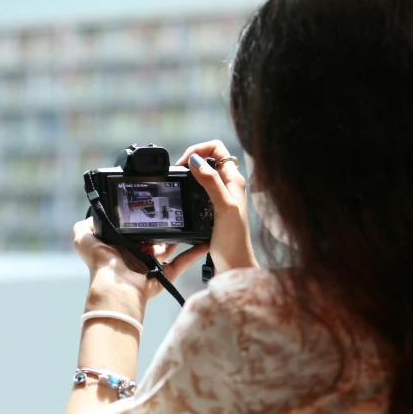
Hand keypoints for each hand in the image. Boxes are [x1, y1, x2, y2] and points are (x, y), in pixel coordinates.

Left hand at [72, 217, 209, 310]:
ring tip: (193, 219)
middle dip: (165, 225)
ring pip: (170, 247)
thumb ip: (84, 227)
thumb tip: (89, 216)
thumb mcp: (84, 239)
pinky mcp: (163, 275)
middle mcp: (136, 254)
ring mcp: (151, 266)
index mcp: (121, 244)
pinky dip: (193, 253)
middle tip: (177, 209)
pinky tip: (204, 241)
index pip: (135, 228)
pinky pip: (181, 262)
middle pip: (155, 236)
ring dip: (182, 235)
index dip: (144, 217)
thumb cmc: (101, 264)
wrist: (116, 287)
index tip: (156, 204)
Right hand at [177, 140, 258, 273]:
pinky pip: (200, 190)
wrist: (235, 265)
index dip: (199, 149)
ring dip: (190, 174)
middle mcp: (229, 185)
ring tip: (178, 183)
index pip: (217, 148)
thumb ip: (211, 182)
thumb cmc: (233, 241)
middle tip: (178, 172)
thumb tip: (196, 160)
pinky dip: (190, 189)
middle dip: (191, 159)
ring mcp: (221, 196)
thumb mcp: (223, 207)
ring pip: (203, 174)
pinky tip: (184, 197)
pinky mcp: (214, 209)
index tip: (184, 163)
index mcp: (234, 180)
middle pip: (208, 158)